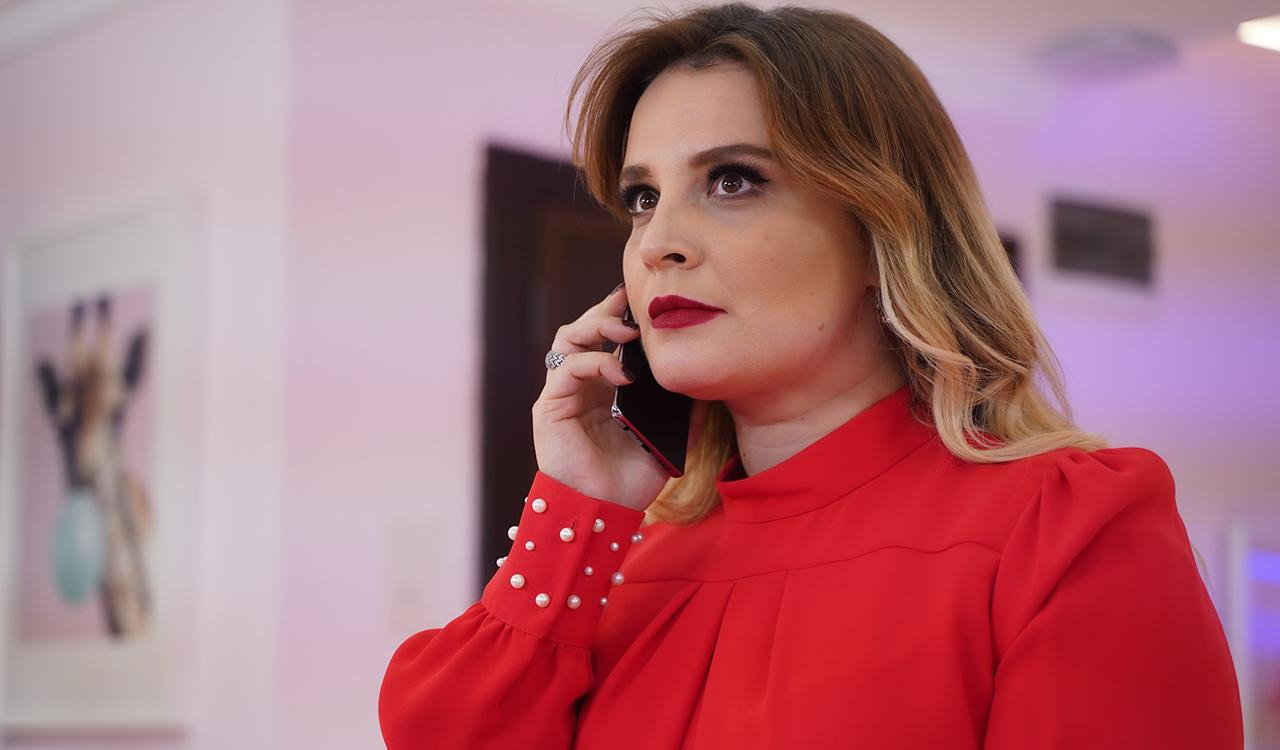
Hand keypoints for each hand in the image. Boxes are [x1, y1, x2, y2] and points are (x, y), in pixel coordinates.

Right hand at [531, 284, 697, 511]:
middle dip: (605, 310)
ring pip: (567, 339)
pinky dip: (594, 363)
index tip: (644, 302)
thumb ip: (686, 417)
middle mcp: (578, 386)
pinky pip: (566, 369)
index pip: (604, 339)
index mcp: (601, 389)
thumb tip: (711, 389)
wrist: (604, 513)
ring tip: (628, 331)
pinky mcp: (550, 408)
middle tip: (631, 302)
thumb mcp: (668, 442)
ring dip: (595, 325)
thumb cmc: (630, 483)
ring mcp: (561, 395)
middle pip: (582, 329)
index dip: (620, 316)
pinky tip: (623, 375)